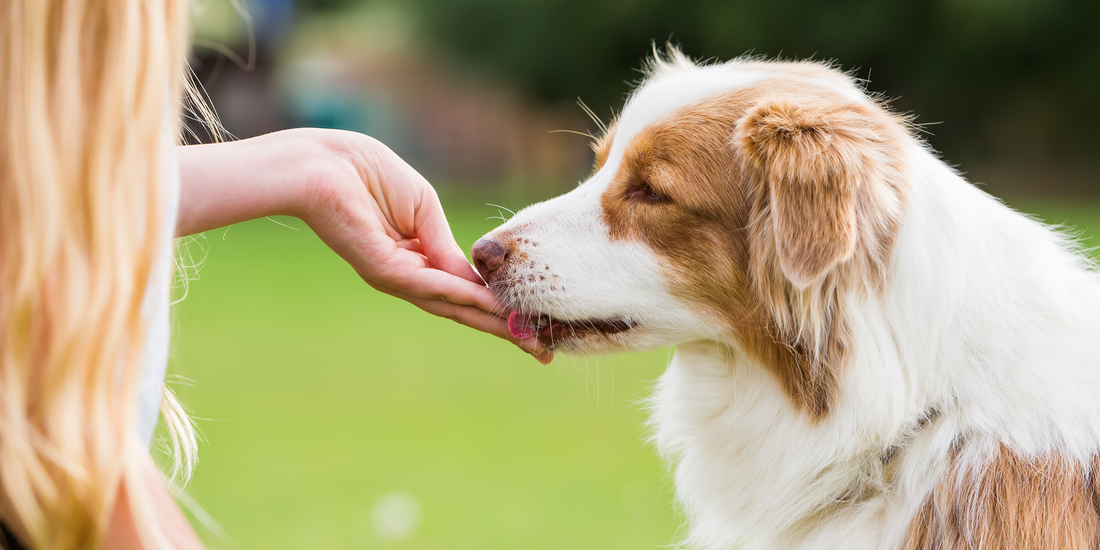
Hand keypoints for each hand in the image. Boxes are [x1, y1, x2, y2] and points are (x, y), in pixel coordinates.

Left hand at [177, 129, 552, 362]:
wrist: (321, 164)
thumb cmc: (365, 173)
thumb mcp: (423, 208)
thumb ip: (446, 244)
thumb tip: (475, 278)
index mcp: (417, 259)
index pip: (464, 291)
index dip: (499, 307)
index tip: (533, 324)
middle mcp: (407, 276)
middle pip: (462, 310)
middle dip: (503, 330)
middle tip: (541, 354)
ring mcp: (395, 276)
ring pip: (451, 306)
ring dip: (492, 321)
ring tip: (527, 337)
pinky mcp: (383, 270)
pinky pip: (431, 286)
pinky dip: (462, 296)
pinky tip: (490, 304)